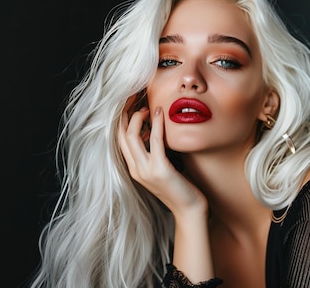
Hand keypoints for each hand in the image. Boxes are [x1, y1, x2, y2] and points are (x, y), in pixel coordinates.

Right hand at [118, 96, 207, 217]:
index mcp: (134, 169)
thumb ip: (155, 153)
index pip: (119, 139)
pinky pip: (155, 141)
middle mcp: (135, 169)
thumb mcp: (162, 168)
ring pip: (132, 136)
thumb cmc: (180, 188)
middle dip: (125, 114)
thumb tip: (154, 132)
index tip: (130, 104)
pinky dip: (156, 125)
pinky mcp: (159, 170)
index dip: (122, 120)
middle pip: (120, 135)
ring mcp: (145, 171)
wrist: (189, 212)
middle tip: (134, 98)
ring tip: (147, 106)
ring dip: (138, 117)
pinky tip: (159, 113)